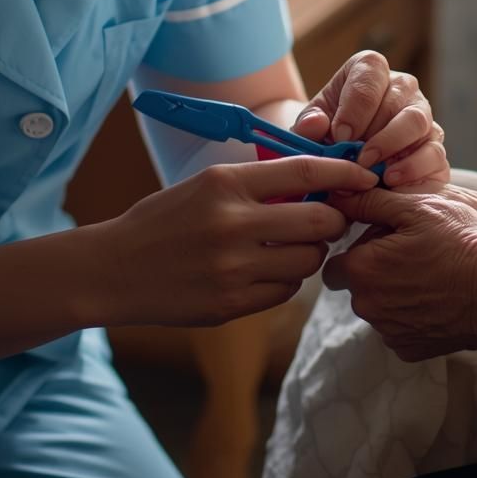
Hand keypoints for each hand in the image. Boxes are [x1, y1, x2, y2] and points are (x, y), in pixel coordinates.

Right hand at [97, 155, 376, 326]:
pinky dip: (286, 282)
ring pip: (308, 261)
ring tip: (288, 249)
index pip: (306, 173)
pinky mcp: (231, 304)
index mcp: (225, 183)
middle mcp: (232, 223)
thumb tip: (317, 186)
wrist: (112, 270)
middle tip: (327, 222)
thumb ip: (256, 185)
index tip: (364, 177)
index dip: (344, 175)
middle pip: (321, 222)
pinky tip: (264, 273)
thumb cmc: (162, 221)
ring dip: (309, 254)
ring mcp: (233, 268)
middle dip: (334, 222)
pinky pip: (286, 292)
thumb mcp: (204, 186)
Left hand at [290, 50, 448, 191]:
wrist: (347, 164)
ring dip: (392, 146)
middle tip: (355, 158)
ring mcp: (422, 115)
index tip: (340, 134)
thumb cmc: (329, 136)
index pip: (371, 71)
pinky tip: (390, 179)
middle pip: (395, 99)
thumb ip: (308, 126)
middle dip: (372, 131)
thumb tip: (315, 124)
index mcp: (370, 70)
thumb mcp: (311, 129)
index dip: (356, 104)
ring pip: (417, 120)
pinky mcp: (434, 147)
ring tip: (370, 168)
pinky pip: (433, 152)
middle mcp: (401, 86)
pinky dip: (412, 167)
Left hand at [321, 187, 476, 360]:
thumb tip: (337, 194)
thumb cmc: (462, 243)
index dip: (355, 249)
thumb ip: (370, 202)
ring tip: (428, 274)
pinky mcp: (409, 350)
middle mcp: (367, 307)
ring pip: (377, 307)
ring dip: (391, 293)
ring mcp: (389, 332)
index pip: (333, 264)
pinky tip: (436, 298)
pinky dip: (410, 315)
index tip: (380, 242)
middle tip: (410, 254)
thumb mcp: (417, 208)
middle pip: (356, 286)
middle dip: (373, 271)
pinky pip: (397, 328)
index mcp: (362, 271)